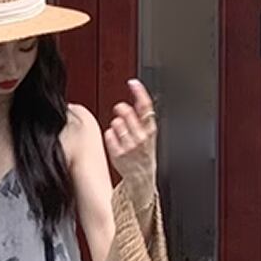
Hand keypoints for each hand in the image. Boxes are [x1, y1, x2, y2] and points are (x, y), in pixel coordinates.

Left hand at [103, 78, 157, 196]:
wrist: (141, 177)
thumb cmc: (143, 154)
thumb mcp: (149, 135)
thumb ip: (142, 118)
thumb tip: (135, 99)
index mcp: (151, 130)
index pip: (147, 107)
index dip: (139, 92)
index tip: (132, 83)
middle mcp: (141, 138)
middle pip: (127, 113)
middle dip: (121, 108)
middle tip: (119, 109)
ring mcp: (129, 146)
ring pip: (116, 123)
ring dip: (115, 123)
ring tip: (120, 130)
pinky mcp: (118, 154)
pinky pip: (108, 135)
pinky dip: (109, 135)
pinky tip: (114, 140)